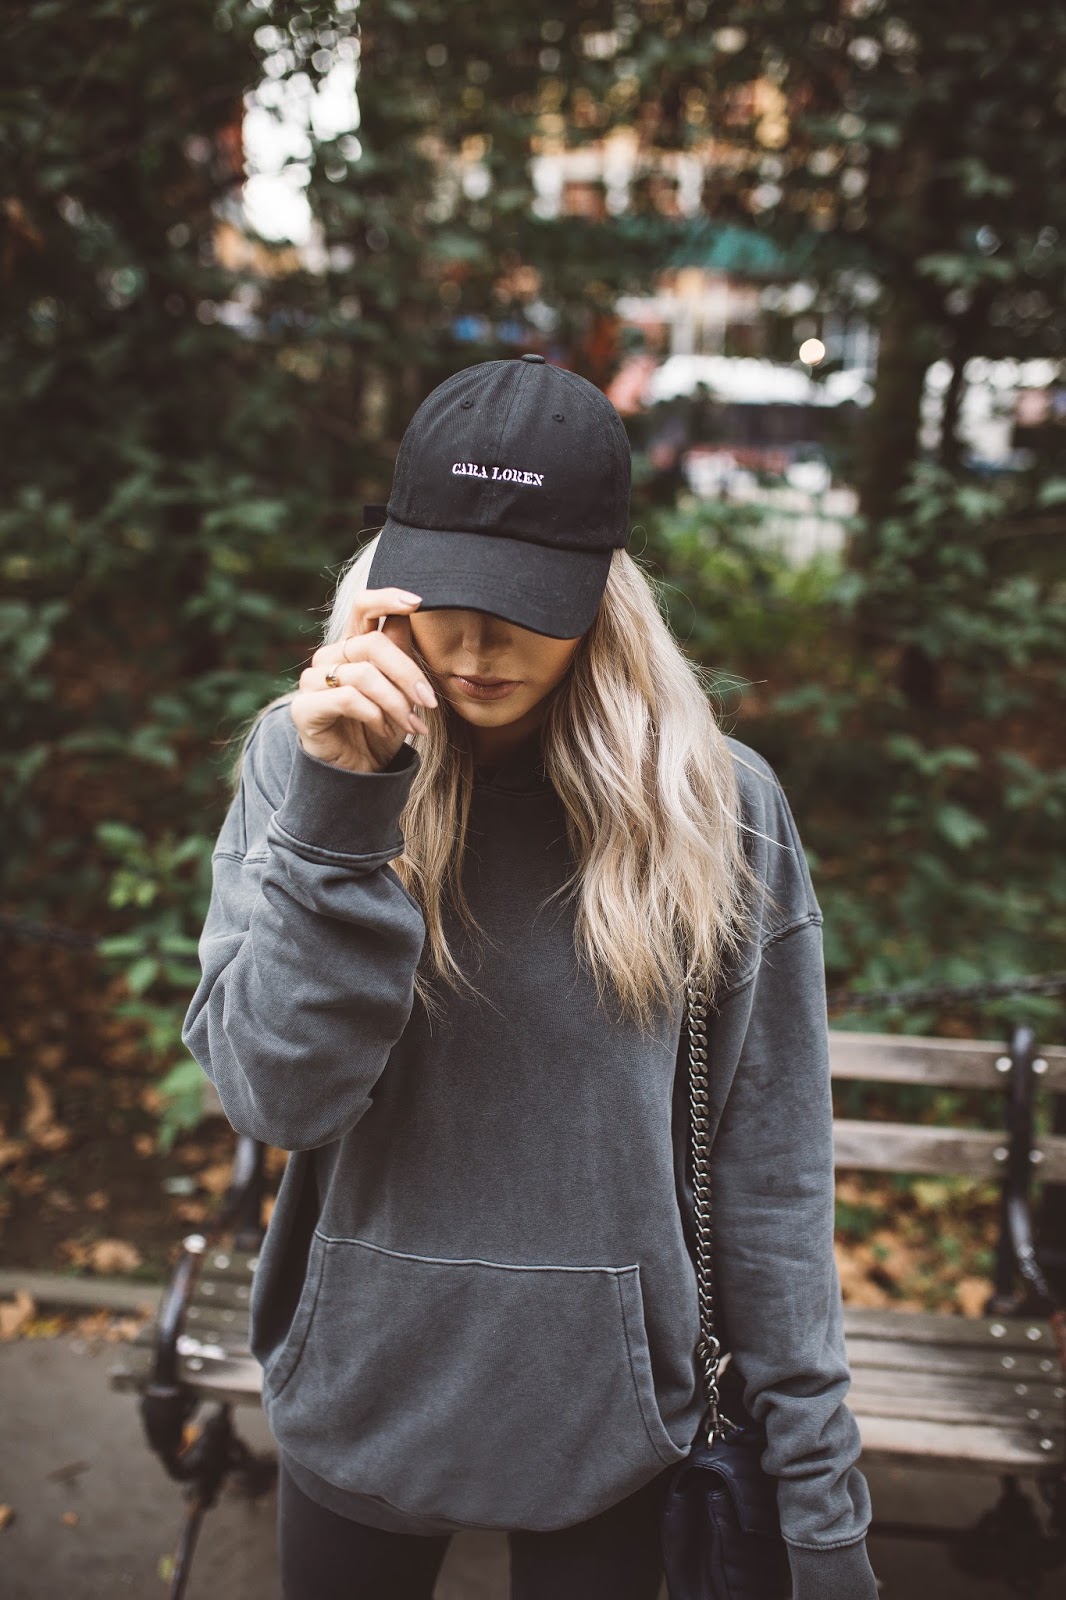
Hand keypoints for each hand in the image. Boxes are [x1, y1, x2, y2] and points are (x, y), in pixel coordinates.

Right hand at [292, 588, 438, 772]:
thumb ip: (400, 653)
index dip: (387, 598)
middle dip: (409, 674)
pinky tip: (385, 730)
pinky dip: (376, 715)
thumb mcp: (400, 689)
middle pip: (373, 645)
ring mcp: (313, 681)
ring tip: (412, 725)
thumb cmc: (382, 727)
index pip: (362, 606)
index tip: (418, 602)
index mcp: (352, 646)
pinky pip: (348, 699)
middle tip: (430, 702)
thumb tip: (408, 616)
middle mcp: (329, 657)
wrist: (361, 771)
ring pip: (365, 675)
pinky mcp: (304, 708)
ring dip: (397, 703)